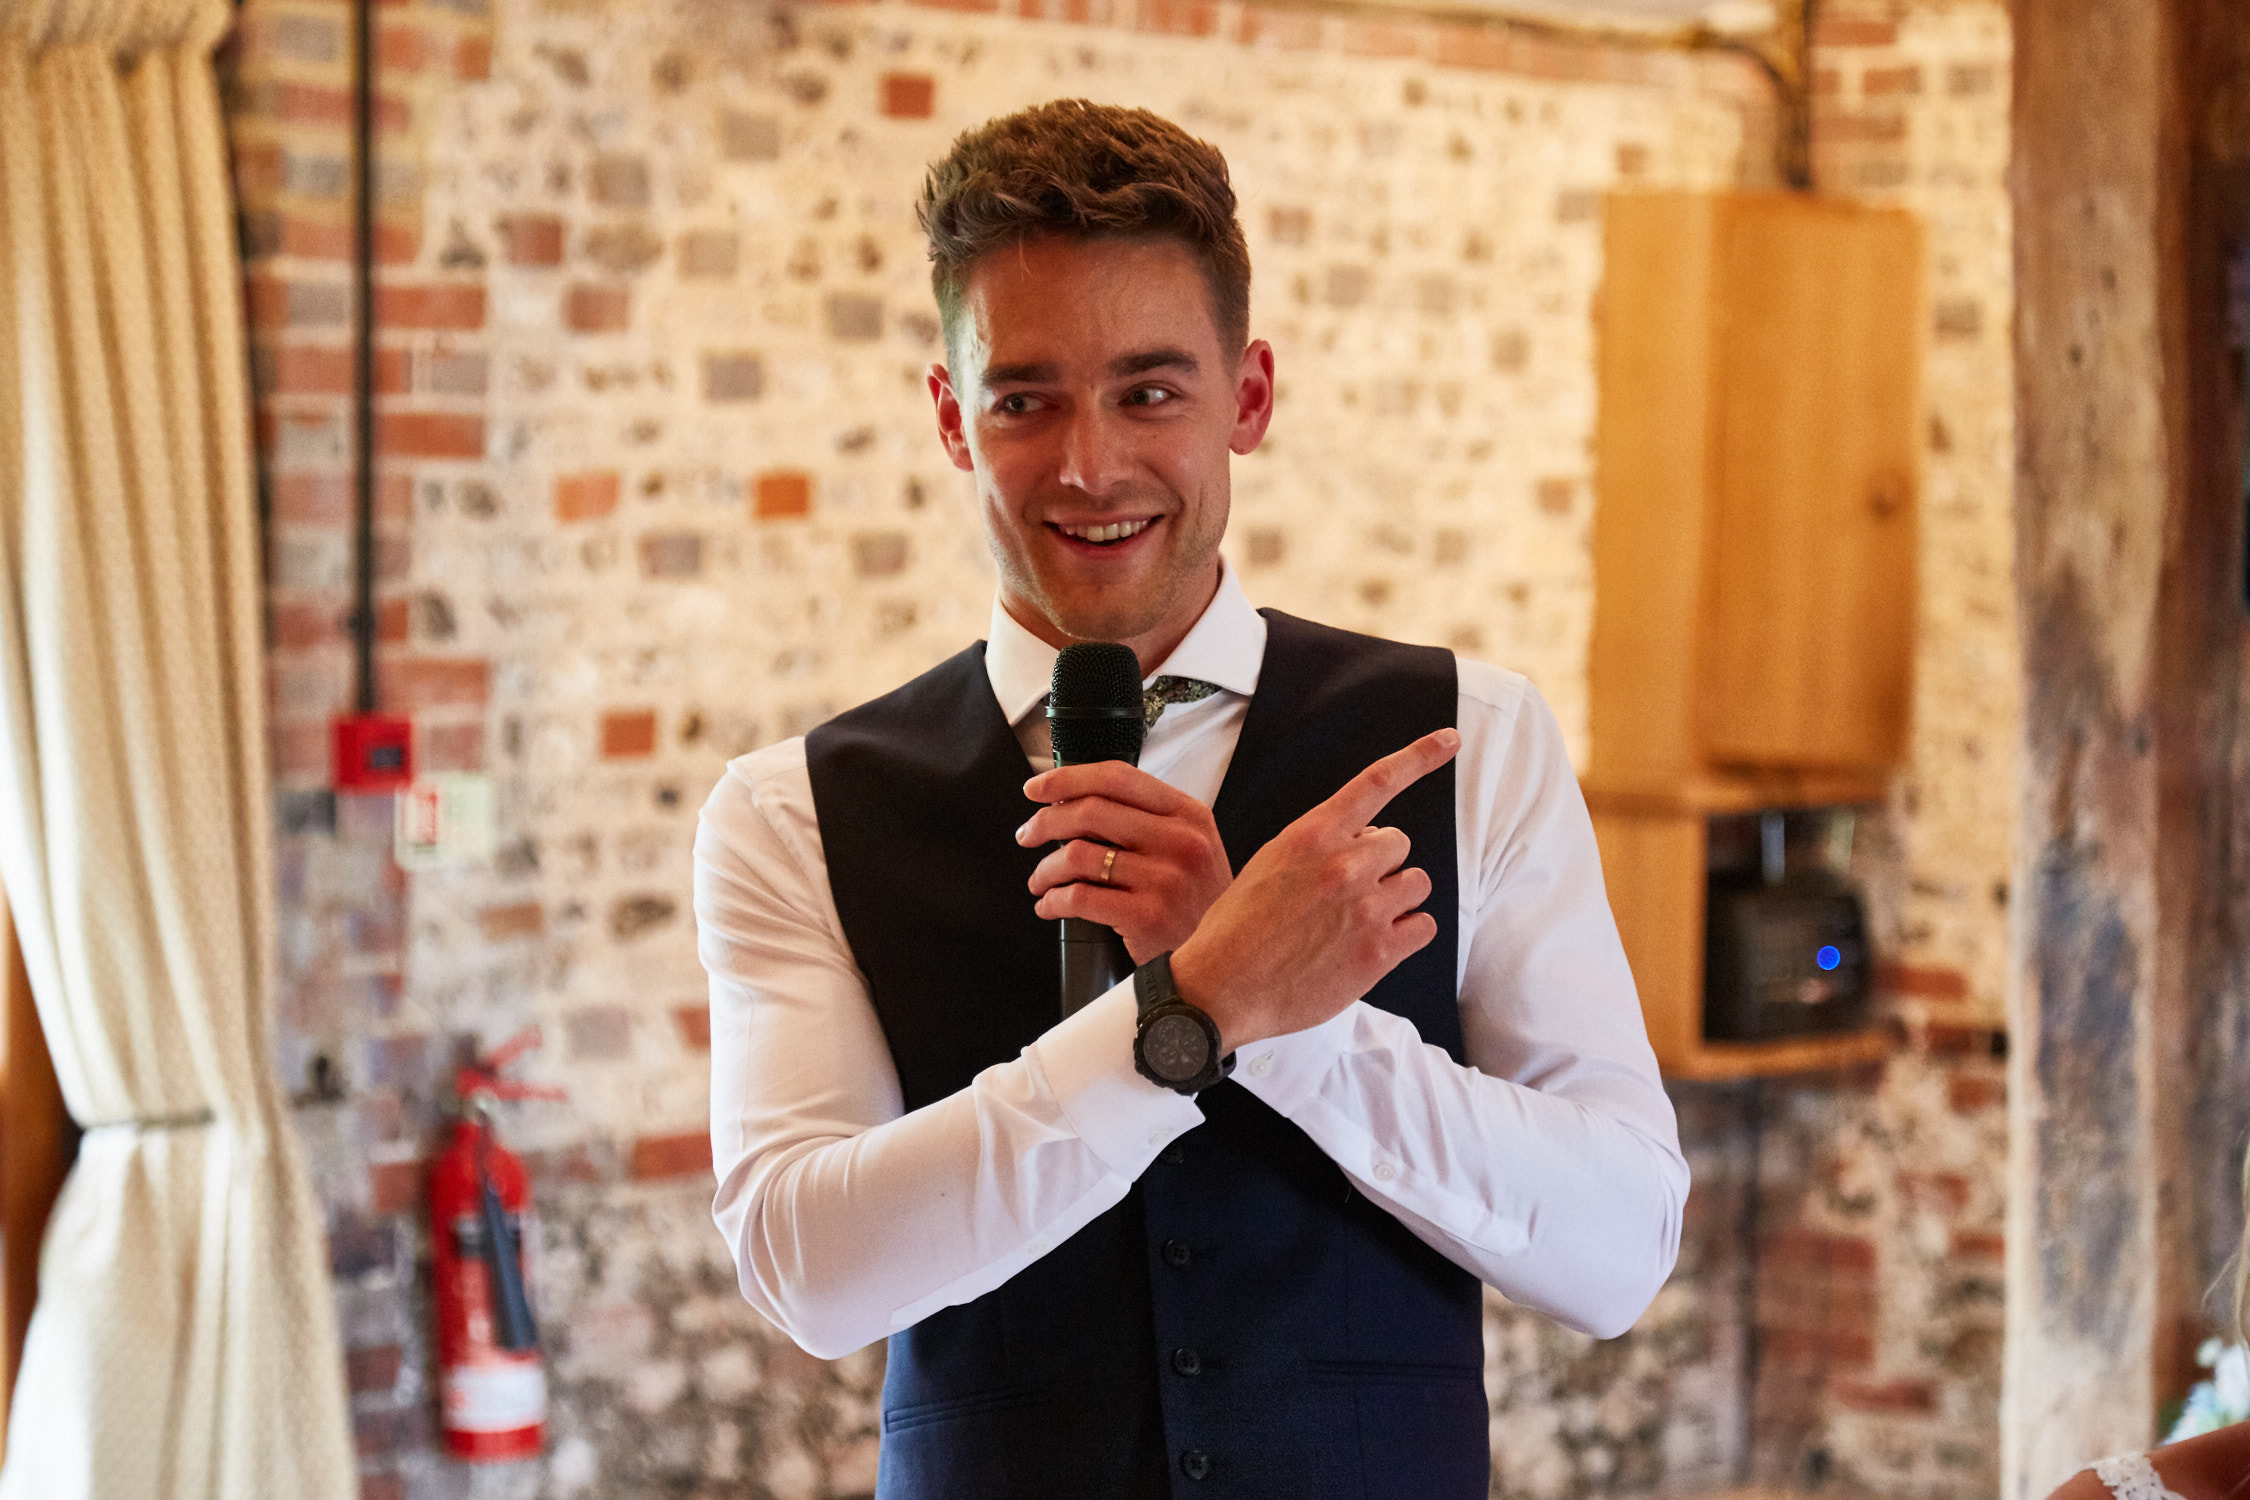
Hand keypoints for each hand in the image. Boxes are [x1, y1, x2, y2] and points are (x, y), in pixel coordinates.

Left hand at [1017, 761, 1234, 964]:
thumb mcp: (1191, 846)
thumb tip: (1076, 801)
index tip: (1038, 788)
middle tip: (1028, 834)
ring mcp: (1166, 878)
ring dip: (1045, 869)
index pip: (1118, 777)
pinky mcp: (1148, 916)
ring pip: (1078, 855)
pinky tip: (1050, 906)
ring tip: (1040, 881)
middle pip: (1091, 811)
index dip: (1068, 778)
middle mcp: (1181, 840)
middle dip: (1046, 822)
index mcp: (1188, 814)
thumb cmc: (1197, 902)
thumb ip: (1147, 819)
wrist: (1225, 958)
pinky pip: (1079, 897)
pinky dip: (1053, 901)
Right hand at [1169, 728, 1460, 1053]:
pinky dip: (1406, 935)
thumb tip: (1363, 843)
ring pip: (1416, 884)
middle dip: (1380, 865)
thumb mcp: (1268, 864)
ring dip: (1396, 900)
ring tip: (1358, 922)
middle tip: (1348, 892)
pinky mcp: (1380, 952)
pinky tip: (1373, 946)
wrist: (1221, 988)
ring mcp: (1366, 908)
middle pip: (1398, 844)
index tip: (1451, 740)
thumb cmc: (1237, 929)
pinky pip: (1424, 926)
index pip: (1375, 782)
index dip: (1420, 756)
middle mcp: (1343, 864)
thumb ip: (1317, 847)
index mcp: (1311, 835)